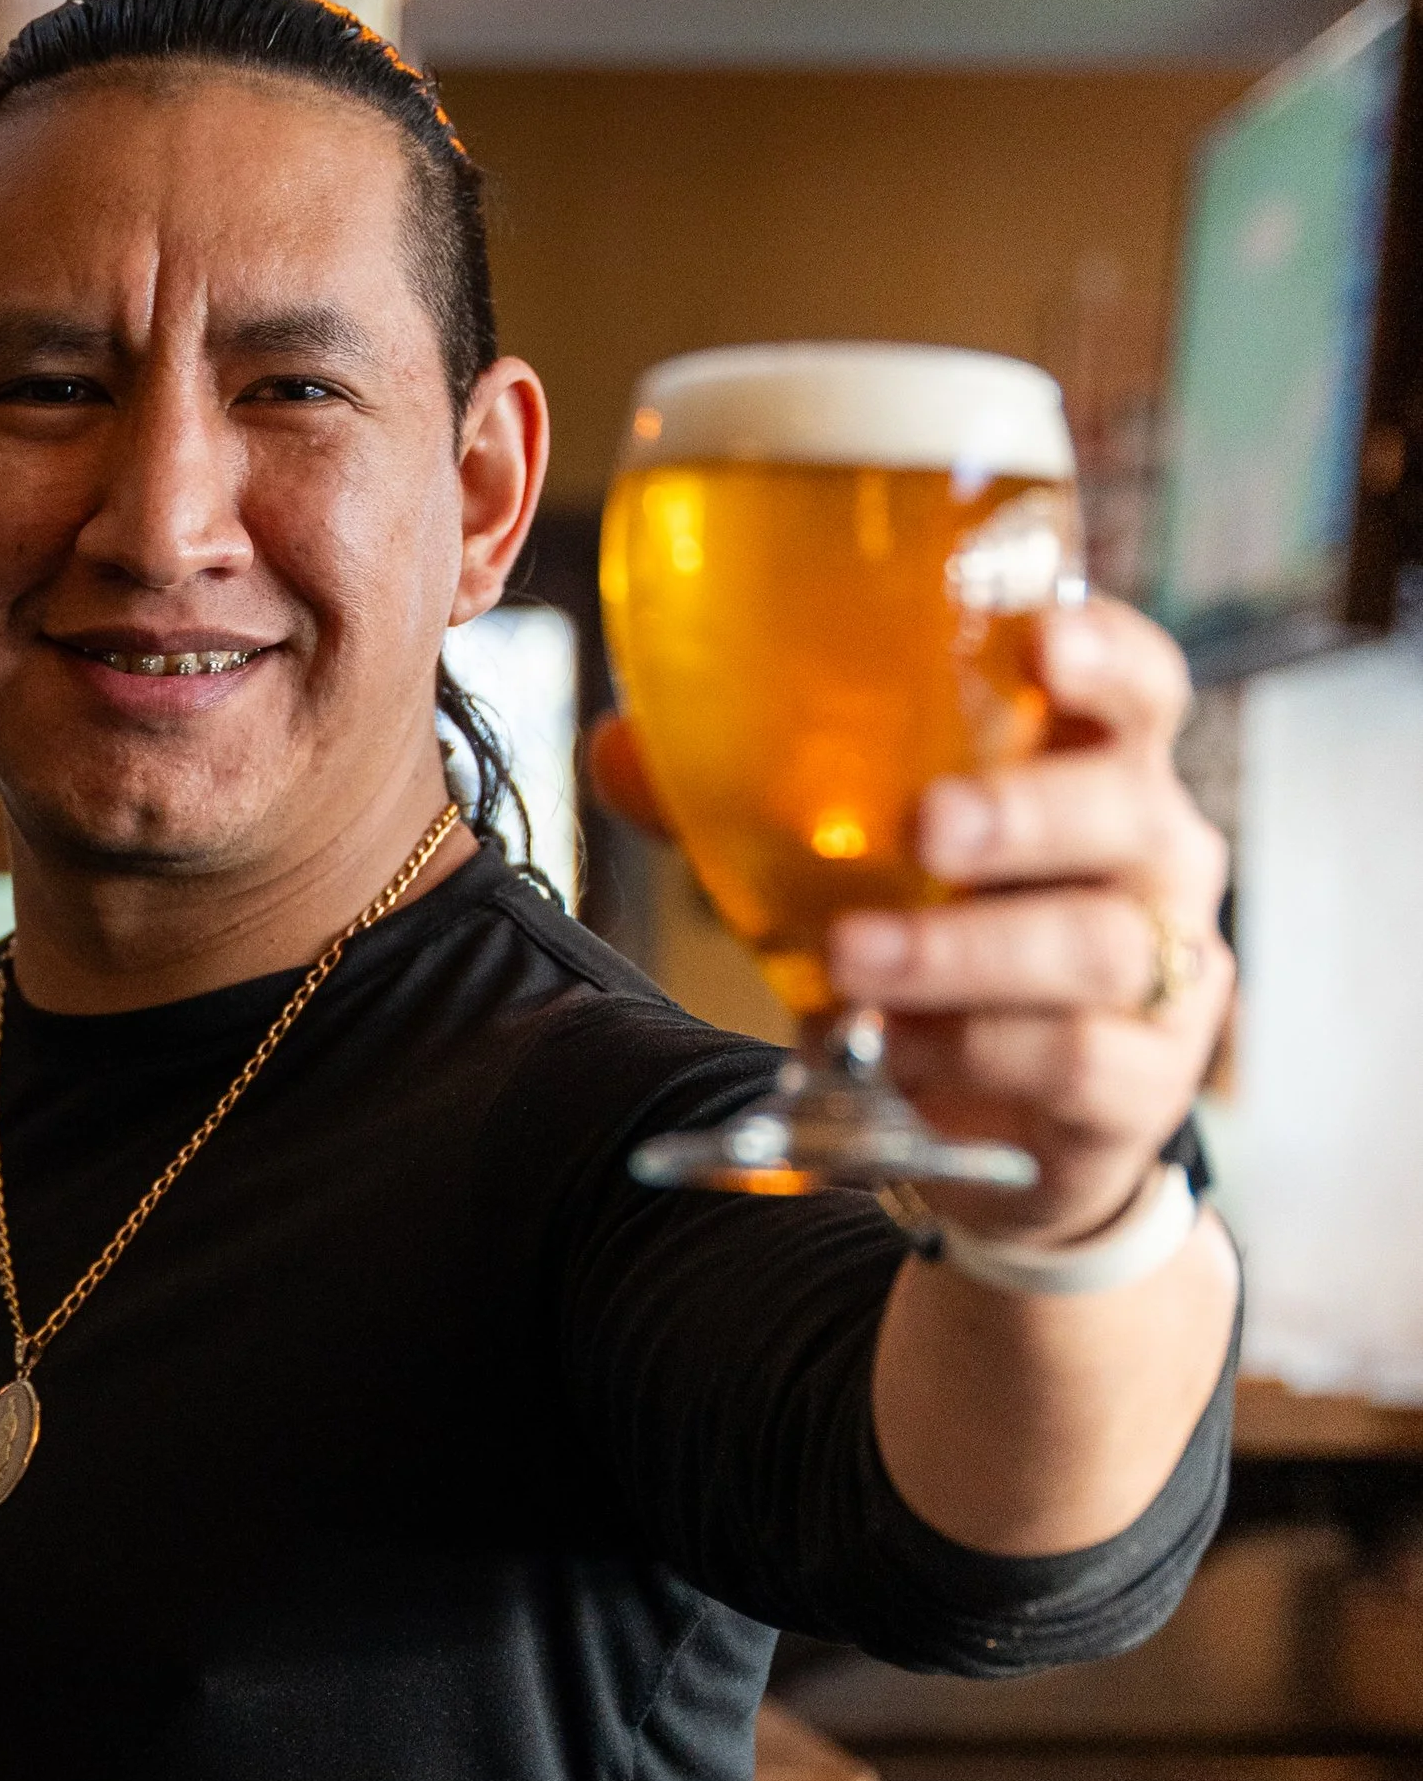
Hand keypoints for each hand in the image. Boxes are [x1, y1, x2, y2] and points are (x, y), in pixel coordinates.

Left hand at [590, 597, 1234, 1242]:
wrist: (999, 1139)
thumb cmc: (933, 954)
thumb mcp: (853, 869)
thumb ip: (751, 803)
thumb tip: (620, 747)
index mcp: (1094, 772)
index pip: (1141, 687)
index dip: (1107, 656)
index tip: (1042, 641)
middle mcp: (1153, 859)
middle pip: (1127, 811)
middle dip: (1024, 815)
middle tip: (927, 828)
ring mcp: (1161, 977)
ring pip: (1096, 947)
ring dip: (965, 953)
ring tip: (856, 961)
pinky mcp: (1140, 1088)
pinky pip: (1074, 1064)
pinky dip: (976, 1055)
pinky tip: (898, 1052)